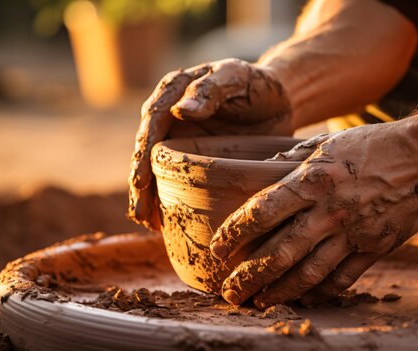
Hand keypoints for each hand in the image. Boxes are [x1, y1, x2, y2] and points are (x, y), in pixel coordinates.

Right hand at [128, 59, 292, 229]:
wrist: (276, 99)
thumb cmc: (256, 83)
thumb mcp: (236, 78)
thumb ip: (210, 89)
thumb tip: (179, 111)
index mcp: (174, 91)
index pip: (153, 121)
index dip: (144, 152)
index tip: (141, 180)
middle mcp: (169, 115)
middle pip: (147, 150)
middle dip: (140, 182)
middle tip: (141, 212)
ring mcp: (180, 138)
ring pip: (156, 167)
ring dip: (149, 195)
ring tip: (146, 222)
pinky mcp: (192, 157)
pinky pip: (174, 177)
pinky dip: (167, 198)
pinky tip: (163, 221)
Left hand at [210, 117, 417, 307]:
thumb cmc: (374, 144)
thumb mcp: (328, 142)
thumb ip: (294, 159)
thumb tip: (266, 168)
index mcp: (312, 181)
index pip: (261, 212)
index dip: (234, 235)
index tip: (216, 251)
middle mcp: (328, 211)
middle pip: (279, 253)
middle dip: (248, 277)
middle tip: (228, 292)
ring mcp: (353, 233)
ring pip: (308, 273)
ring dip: (279, 292)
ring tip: (259, 302)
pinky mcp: (375, 248)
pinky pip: (343, 279)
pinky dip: (320, 292)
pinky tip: (303, 298)